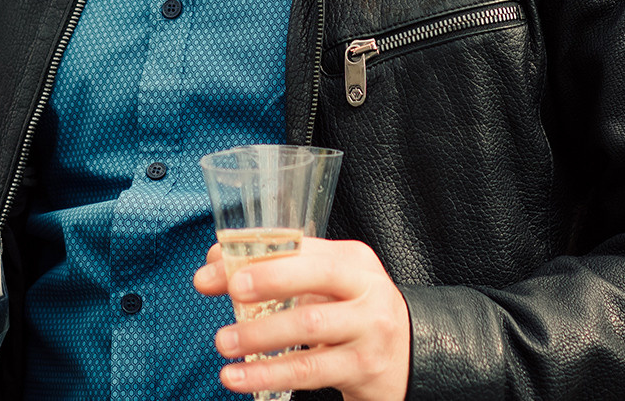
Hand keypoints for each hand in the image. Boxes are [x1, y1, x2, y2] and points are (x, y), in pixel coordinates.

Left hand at [193, 236, 410, 399]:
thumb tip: (215, 264)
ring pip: (310, 326)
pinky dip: (267, 374)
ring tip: (224, 342)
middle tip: (231, 291)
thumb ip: (279, 271)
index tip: (215, 269)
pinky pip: (309, 370)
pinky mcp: (363, 367)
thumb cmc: (354, 314)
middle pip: (317, 276)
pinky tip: (238, 377)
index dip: (256, 256)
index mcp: (353, 259)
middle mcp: (367, 288)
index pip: (301, 248)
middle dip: (270, 279)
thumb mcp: (326, 286)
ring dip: (259, 335)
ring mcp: (369, 329)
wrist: (409, 358)